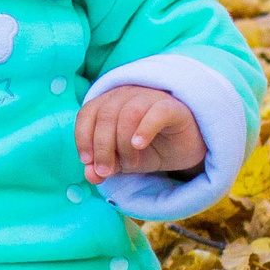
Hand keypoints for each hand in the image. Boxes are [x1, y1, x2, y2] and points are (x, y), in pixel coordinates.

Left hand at [76, 87, 203, 180]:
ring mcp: (150, 97)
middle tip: (106, 170)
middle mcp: (127, 95)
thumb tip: (90, 175)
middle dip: (102, 146)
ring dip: (122, 143)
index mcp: (109, 103)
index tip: (87, 162)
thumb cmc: (151, 148)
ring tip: (130, 164)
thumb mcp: (123, 161)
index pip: (87, 113)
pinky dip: (144, 129)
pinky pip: (156, 112)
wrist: (186, 148)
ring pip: (128, 113)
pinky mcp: (172, 107)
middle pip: (106, 115)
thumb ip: (105, 166)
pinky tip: (139, 145)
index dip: (83, 137)